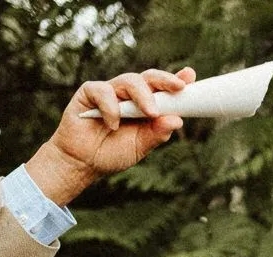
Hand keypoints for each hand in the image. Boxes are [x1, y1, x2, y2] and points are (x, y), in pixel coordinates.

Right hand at [25, 68, 195, 205]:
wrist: (82, 163)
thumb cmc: (112, 153)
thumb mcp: (140, 147)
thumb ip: (156, 133)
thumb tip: (177, 120)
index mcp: (145, 105)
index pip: (162, 89)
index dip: (175, 80)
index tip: (190, 77)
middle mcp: (129, 95)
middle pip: (148, 78)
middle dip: (164, 80)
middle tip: (178, 87)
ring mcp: (109, 92)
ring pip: (129, 80)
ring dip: (142, 96)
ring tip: (150, 113)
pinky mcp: (89, 93)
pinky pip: (103, 91)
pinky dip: (111, 107)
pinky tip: (113, 125)